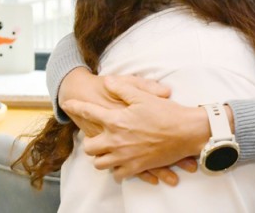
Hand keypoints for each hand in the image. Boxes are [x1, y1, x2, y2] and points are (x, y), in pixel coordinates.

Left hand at [61, 76, 208, 180]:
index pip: (88, 112)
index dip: (75, 106)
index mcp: (116, 120)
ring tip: (108, 150)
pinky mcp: (136, 167)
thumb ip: (122, 88)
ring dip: (101, 157)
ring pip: (100, 163)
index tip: (67, 104)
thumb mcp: (143, 96)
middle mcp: (116, 140)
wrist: (186, 132)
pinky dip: (116, 169)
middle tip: (98, 137)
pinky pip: (117, 174)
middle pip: (89, 147)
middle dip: (91, 142)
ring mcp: (125, 156)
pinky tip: (121, 162)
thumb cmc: (166, 112)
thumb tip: (108, 81)